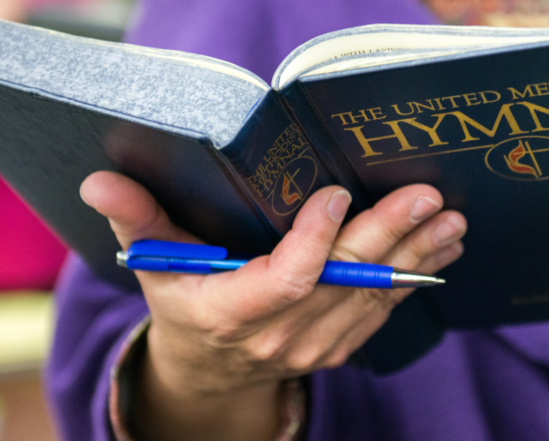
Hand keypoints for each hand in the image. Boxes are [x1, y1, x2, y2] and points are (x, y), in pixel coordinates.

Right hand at [80, 173, 466, 440]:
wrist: (210, 369)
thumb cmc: (181, 301)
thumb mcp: (153, 263)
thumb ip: (137, 219)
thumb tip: (98, 180)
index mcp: (229, 312)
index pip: (282, 280)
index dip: (312, 242)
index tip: (335, 194)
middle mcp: (278, 336)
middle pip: (342, 283)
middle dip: (387, 237)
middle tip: (425, 196)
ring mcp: (314, 346)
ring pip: (373, 297)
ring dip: (415, 256)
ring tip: (450, 218)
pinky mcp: (339, 345)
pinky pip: (382, 311)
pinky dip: (413, 277)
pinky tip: (442, 246)